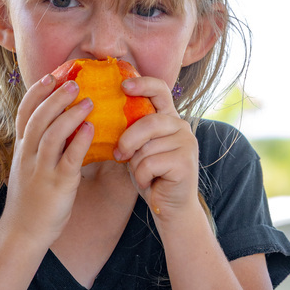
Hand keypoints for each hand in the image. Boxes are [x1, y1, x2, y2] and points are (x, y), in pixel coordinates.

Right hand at [1, 75, 93, 247]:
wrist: (22, 232)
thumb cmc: (30, 200)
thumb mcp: (28, 168)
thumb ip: (40, 147)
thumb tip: (62, 126)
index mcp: (21, 149)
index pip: (25, 113)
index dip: (37, 93)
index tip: (50, 76)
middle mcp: (28, 155)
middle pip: (39, 118)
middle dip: (55, 97)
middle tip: (74, 82)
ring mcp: (41, 169)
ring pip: (52, 135)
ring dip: (70, 115)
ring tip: (88, 101)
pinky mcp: (57, 184)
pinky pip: (68, 158)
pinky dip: (79, 141)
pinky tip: (91, 129)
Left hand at [114, 75, 199, 219]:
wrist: (170, 206)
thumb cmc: (150, 174)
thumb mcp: (138, 148)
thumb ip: (131, 130)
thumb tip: (102, 113)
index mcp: (168, 118)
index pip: (160, 90)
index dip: (142, 84)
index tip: (123, 85)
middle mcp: (181, 126)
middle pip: (149, 121)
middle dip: (128, 140)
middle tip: (120, 154)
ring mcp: (186, 143)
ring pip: (147, 147)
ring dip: (136, 165)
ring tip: (142, 174)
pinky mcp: (185, 162)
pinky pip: (150, 163)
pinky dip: (142, 177)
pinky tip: (149, 183)